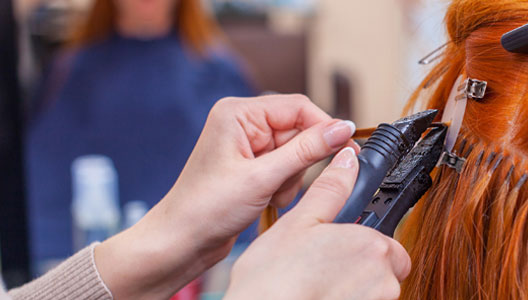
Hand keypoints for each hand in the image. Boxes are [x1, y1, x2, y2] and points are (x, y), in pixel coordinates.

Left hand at [95, 95, 358, 298]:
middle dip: (301, 161)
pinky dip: (285, 185)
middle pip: (299, 130)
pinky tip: (267, 199)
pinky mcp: (253, 165)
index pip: (298, 107)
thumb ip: (307, 151)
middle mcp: (243, 123)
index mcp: (238, 113)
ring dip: (293, 177)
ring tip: (270, 195)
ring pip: (297, 152)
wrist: (181, 241)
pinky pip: (286, 168)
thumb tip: (342, 129)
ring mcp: (248, 145)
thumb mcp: (263, 178)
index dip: (324, 128)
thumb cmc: (206, 208)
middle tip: (287, 183)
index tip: (346, 148)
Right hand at [225, 148, 410, 299]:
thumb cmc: (272, 280)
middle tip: (322, 268)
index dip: (364, 246)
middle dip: (359, 270)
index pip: (389, 246)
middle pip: (384, 272)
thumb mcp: (299, 222)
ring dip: (352, 290)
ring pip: (373, 293)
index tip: (342, 250)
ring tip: (316, 286)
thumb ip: (331, 190)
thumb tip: (348, 159)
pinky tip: (317, 299)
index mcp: (373, 246)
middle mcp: (385, 281)